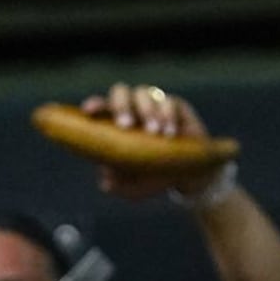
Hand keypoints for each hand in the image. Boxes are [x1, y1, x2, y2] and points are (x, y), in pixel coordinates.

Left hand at [81, 81, 219, 199]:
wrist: (191, 178)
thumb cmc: (156, 178)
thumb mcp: (137, 188)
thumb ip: (120, 185)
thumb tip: (106, 180)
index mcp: (116, 125)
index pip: (102, 108)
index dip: (95, 105)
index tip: (89, 111)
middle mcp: (133, 110)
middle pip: (120, 92)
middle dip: (121, 105)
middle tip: (126, 125)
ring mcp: (154, 105)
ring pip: (143, 93)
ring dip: (146, 111)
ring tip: (155, 133)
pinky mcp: (176, 106)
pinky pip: (168, 101)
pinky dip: (167, 115)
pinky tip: (170, 133)